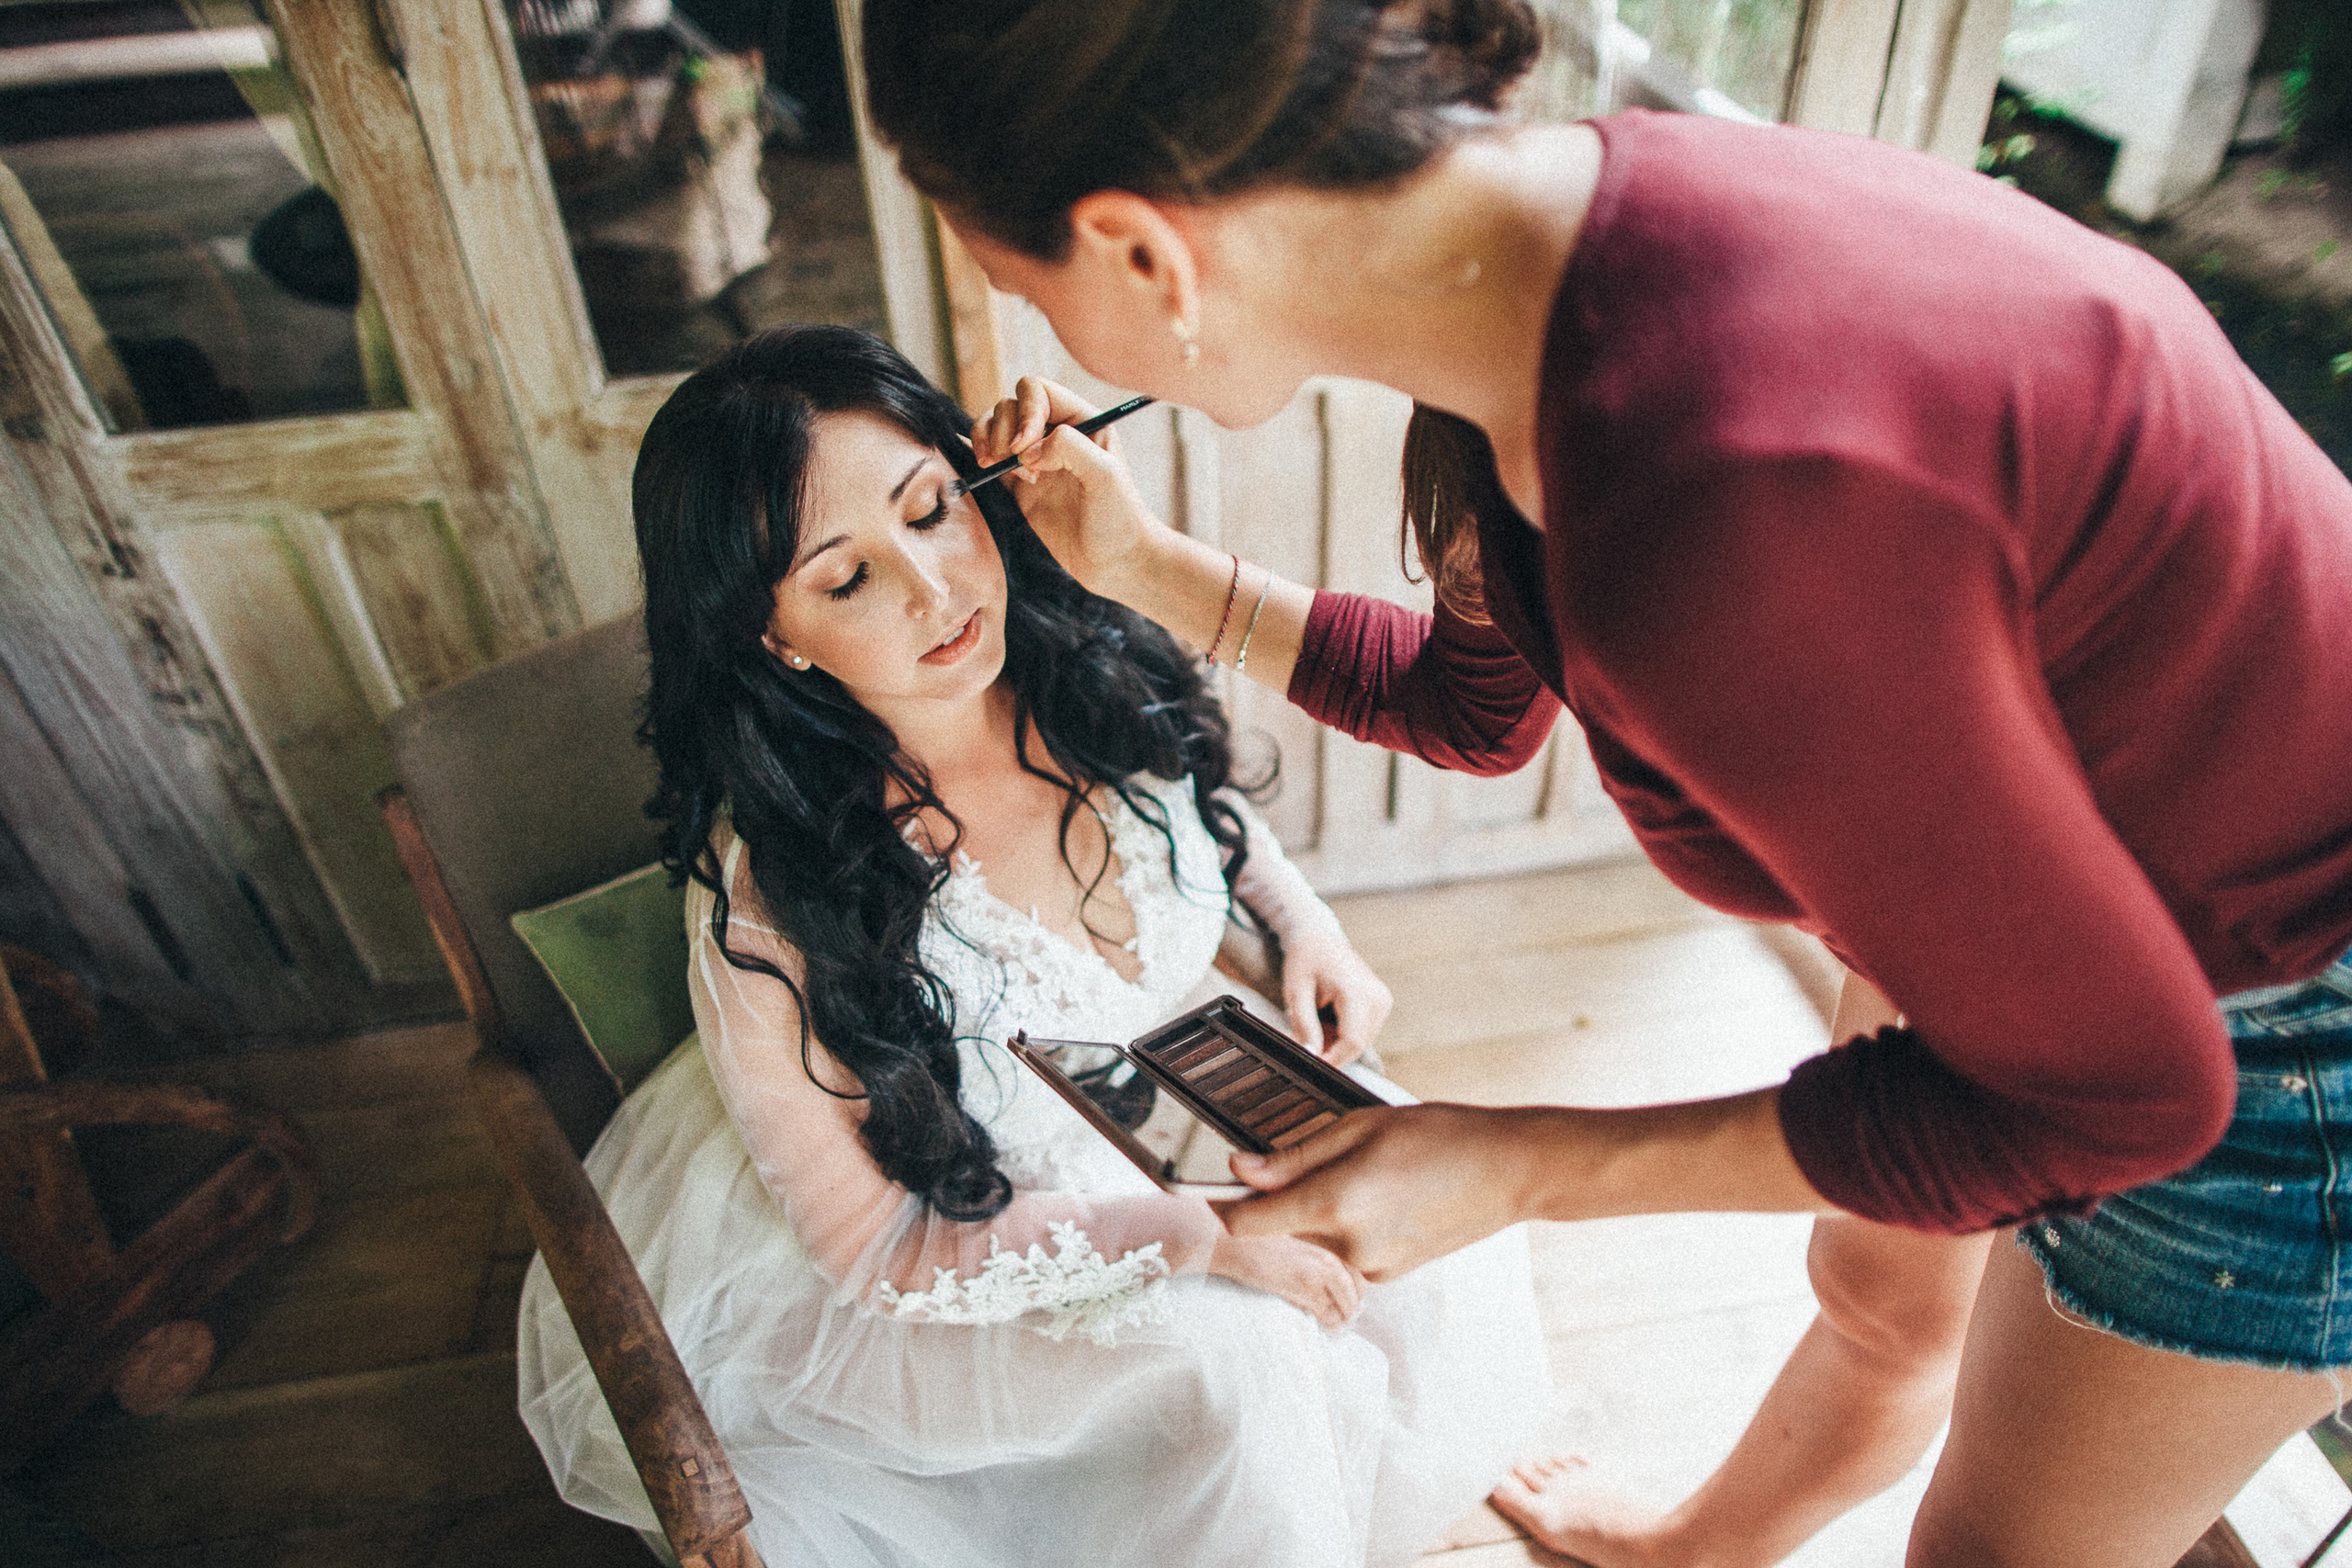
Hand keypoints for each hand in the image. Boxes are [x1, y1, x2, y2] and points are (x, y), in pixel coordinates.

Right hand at [972, 376, 1169, 598]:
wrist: (1114, 562)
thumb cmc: (1119, 518)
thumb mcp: (1105, 476)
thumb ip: (1069, 447)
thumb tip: (1026, 449)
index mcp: (1081, 420)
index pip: (1037, 391)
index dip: (1025, 411)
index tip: (1024, 449)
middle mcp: (1055, 433)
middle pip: (1010, 406)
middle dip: (1004, 432)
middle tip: (1020, 469)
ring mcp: (1034, 458)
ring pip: (994, 427)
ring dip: (987, 441)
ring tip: (995, 467)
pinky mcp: (1017, 484)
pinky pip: (988, 456)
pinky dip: (979, 457)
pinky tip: (986, 470)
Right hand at [1205, 1232, 1365, 1326]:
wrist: (1228, 1236)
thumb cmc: (1249, 1229)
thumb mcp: (1287, 1227)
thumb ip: (1308, 1242)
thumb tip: (1316, 1264)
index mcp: (1325, 1231)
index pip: (1355, 1262)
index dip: (1355, 1281)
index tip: (1351, 1291)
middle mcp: (1327, 1249)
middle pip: (1356, 1283)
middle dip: (1353, 1300)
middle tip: (1349, 1311)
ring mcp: (1318, 1270)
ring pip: (1347, 1301)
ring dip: (1345, 1315)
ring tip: (1341, 1322)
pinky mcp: (1304, 1288)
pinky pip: (1328, 1312)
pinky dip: (1331, 1322)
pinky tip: (1329, 1326)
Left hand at [1221, 1104, 1543, 1280]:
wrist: (1510, 1172)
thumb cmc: (1440, 1135)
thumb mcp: (1361, 1128)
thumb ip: (1294, 1156)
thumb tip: (1239, 1170)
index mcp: (1336, 1203)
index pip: (1248, 1223)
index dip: (1222, 1204)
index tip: (1212, 1184)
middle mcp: (1348, 1246)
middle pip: (1283, 1226)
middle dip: (1285, 1196)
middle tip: (1320, 1155)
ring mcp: (1371, 1267)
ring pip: (1316, 1235)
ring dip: (1321, 1207)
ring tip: (1369, 1171)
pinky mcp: (1388, 1274)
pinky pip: (1346, 1246)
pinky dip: (1350, 1222)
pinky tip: (1388, 1194)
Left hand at [1275, 924, 1390, 1064]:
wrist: (1320, 939)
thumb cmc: (1306, 960)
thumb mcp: (1296, 993)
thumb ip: (1305, 1026)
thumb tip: (1312, 1056)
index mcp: (1357, 991)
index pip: (1352, 1042)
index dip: (1332, 1060)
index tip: (1311, 1065)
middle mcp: (1377, 997)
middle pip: (1357, 1045)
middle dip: (1331, 1050)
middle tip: (1306, 1036)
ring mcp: (1383, 1000)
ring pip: (1361, 1042)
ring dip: (1336, 1041)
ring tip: (1316, 1018)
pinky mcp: (1382, 1003)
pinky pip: (1363, 1032)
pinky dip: (1343, 1032)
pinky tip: (1328, 1015)